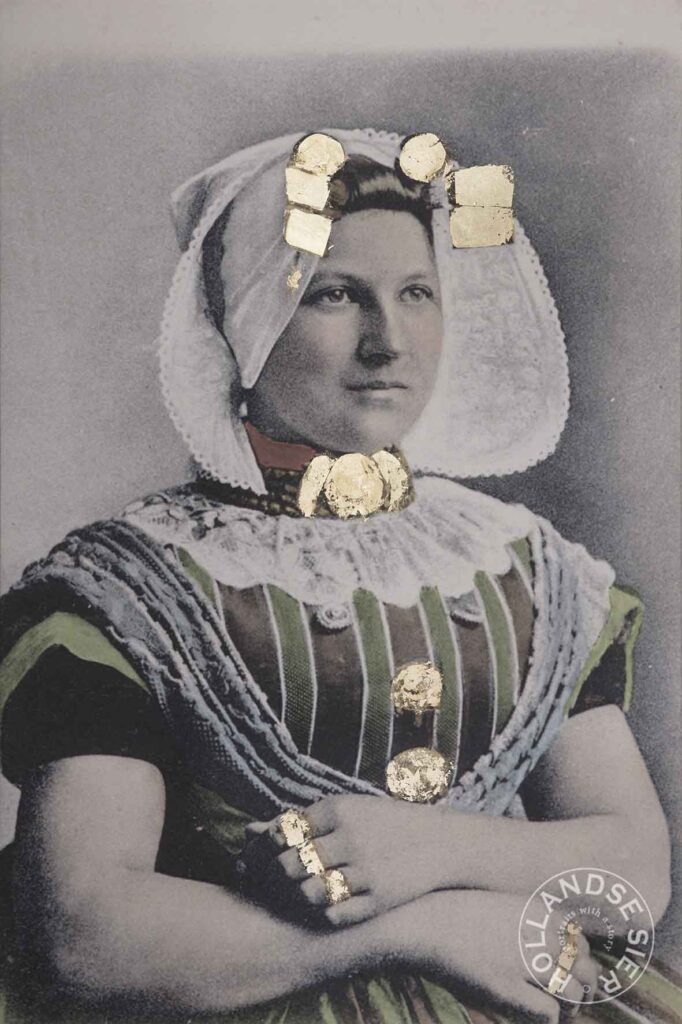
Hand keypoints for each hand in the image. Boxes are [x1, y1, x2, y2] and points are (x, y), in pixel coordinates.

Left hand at [239, 794, 450, 925]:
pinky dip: (323, 914)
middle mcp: (350, 838)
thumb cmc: (381, 822)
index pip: (282, 834)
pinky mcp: (379, 898)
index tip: (266, 858)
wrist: (440, 841)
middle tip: (277, 883)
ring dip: (298, 897)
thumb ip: (296, 821)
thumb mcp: (344, 810)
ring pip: (309, 894)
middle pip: (290, 866)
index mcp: (338, 809)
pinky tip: (324, 907)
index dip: (266, 851)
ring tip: (302, 893)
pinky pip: (336, 915)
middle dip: (277, 877)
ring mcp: (366, 869)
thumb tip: (247, 832)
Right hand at [393, 890, 599, 1023]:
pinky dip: (550, 1019)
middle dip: (587, 987)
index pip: (581, 938)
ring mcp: (520, 960)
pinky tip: (539, 1017)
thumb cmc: (457, 915)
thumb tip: (559, 947)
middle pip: (586, 966)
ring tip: (561, 1013)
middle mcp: (534, 932)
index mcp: (535, 910)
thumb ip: (529, 922)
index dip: (583, 959)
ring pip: (572, 992)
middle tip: (577, 998)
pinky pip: (548, 1012)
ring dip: (570, 1007)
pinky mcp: (504, 987)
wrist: (422, 922)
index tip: (575, 970)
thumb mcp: (500, 907)